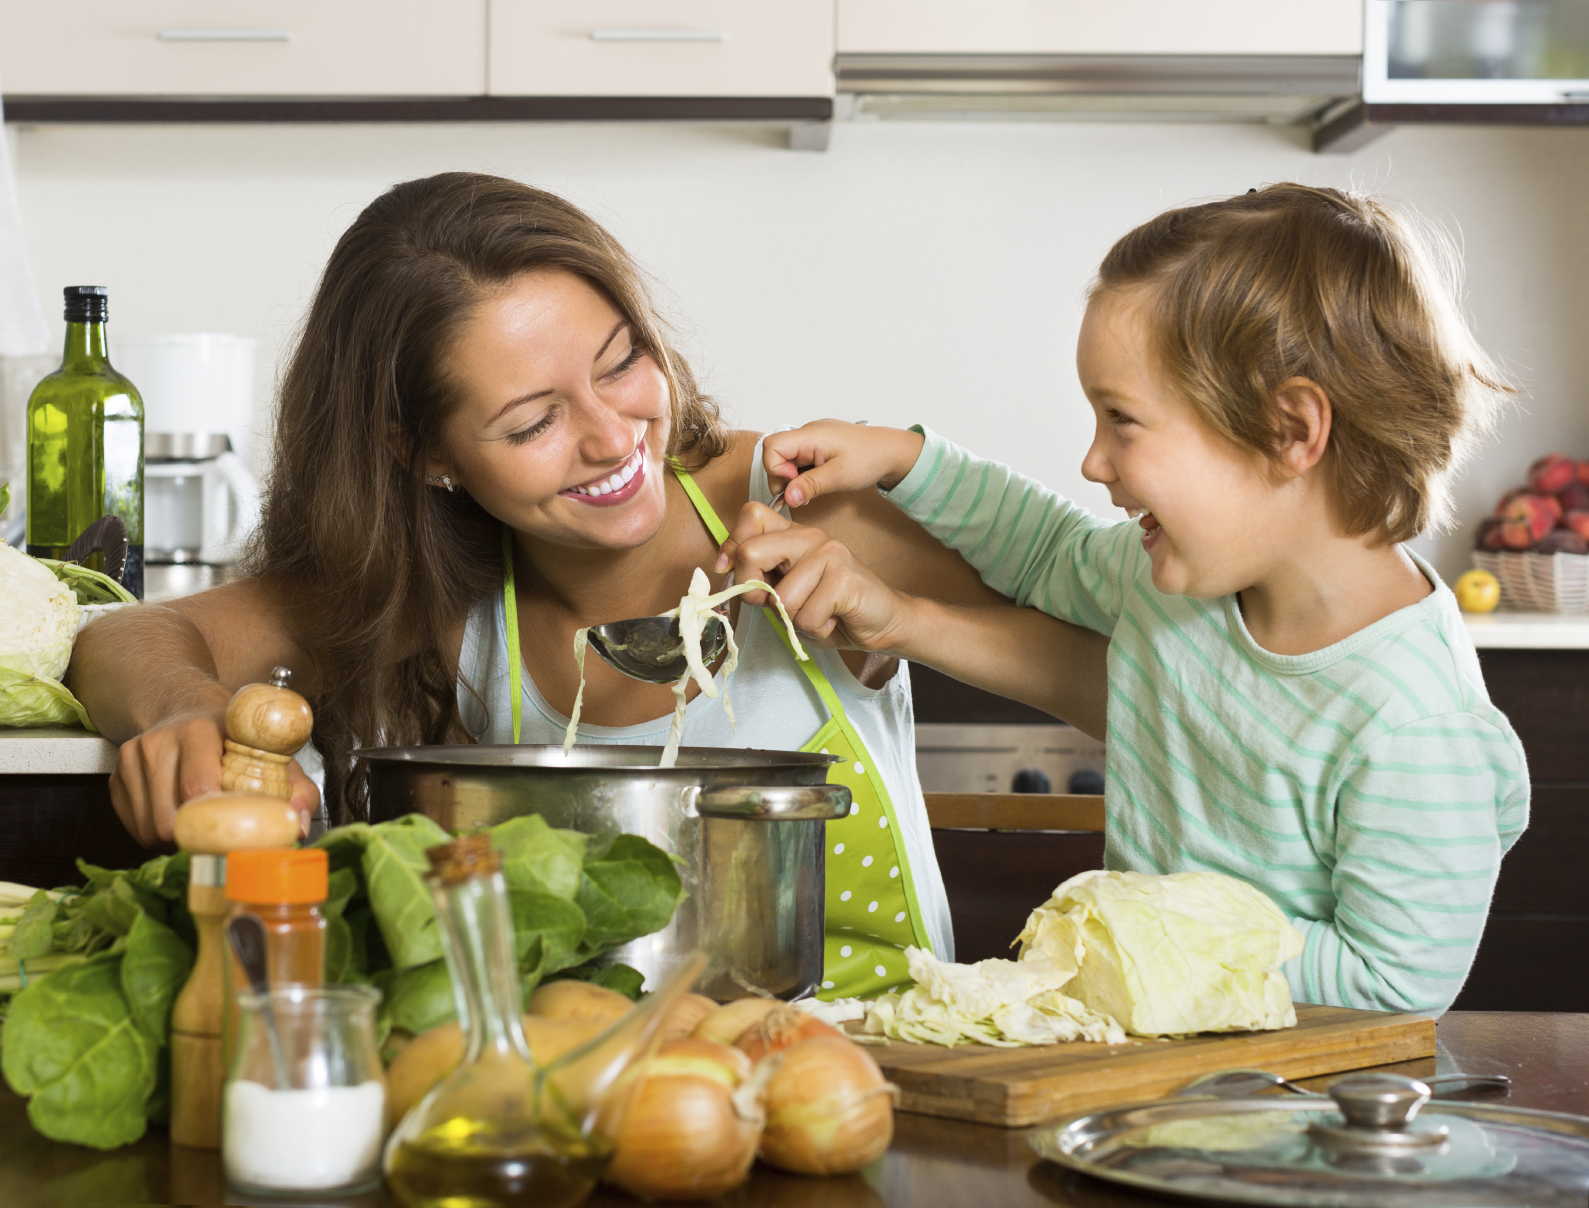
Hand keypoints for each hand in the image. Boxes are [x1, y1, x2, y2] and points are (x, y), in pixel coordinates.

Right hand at [110, 712, 320, 846]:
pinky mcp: (116, 777)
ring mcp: (132, 759)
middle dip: (196, 836)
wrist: (187, 708)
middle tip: (218, 834)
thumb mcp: (274, 753)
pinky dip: (157, 832)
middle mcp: (158, 741)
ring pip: (149, 828)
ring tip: (200, 821)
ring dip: (178, 837)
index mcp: (198, 730)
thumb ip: (295, 788)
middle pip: (169, 817)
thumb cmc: (235, 737)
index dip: (215, 820)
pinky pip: (134, 827)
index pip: (196, 788)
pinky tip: (179, 814)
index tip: (234, 833)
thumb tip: (296, 826)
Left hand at [715, 501, 917, 651]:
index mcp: (793, 535)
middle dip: (754, 590)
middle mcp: (810, 536)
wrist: (884, 622)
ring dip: (796, 619)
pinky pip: (806, 616)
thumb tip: (728, 574)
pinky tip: (834, 619)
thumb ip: (762, 580)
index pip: (751, 515)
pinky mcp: (843, 576)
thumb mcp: (788, 594)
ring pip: (781, 597)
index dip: (732, 546)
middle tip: (779, 606)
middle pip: (751, 552)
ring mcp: (828, 552)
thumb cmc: (834, 611)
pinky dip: (816, 629)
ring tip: (819, 613)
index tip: (730, 571)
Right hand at [763, 421, 925, 508]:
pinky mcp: (818, 447)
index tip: (794, 484)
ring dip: (793, 479)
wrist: (892, 451)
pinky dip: (802, 475)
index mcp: (810, 435)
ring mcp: (812, 439)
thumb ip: (810, 486)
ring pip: (787, 459)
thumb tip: (787, 497)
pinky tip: (816, 484)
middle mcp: (807, 433)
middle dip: (783, 478)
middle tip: (802, 494)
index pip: (772, 446)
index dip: (776, 469)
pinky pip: (799, 460)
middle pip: (776, 454)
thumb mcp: (839, 476)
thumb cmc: (870, 458)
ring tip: (811, 491)